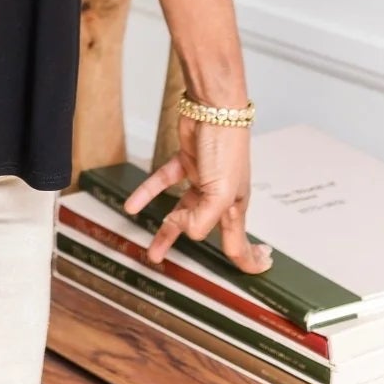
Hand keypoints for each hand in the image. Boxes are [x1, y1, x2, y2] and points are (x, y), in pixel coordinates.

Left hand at [121, 117, 274, 276]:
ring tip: (151, 249)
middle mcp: (219, 195)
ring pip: (181, 210)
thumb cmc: (227, 147)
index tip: (251, 274)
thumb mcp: (220, 192)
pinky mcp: (186, 161)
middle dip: (188, 247)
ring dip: (165, 229)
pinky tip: (133, 206)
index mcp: (234, 206)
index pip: (241, 242)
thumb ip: (204, 219)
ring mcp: (202, 179)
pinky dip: (148, 194)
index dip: (248, 261)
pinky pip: (164, 182)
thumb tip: (185, 231)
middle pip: (203, 228)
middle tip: (169, 262)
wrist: (213, 108)